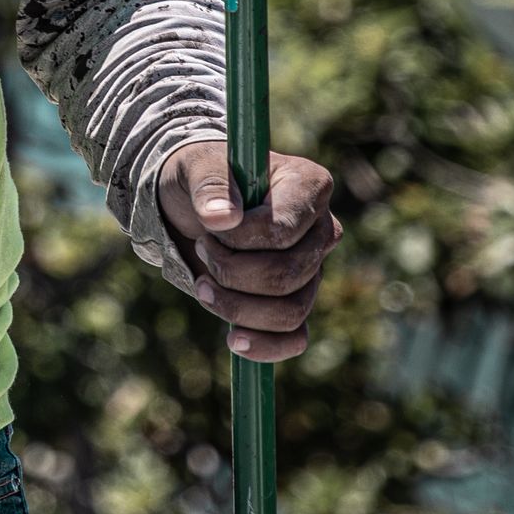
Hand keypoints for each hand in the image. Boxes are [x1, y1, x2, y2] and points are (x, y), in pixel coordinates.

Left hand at [156, 138, 339, 361]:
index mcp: (309, 185)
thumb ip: (209, 185)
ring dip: (237, 307)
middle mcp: (321, 229)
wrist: (192, 203)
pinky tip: (234, 341)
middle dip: (232, 272)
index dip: (241, 240)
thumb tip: (222, 218)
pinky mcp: (295, 300)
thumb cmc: (201, 177)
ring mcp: (313, 269)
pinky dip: (264, 346)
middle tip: (202, 248)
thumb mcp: (195, 168)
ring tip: (203, 285)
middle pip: (287, 275)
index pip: (284, 230)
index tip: (212, 227)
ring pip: (290, 311)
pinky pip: (295, 338)